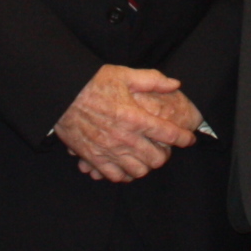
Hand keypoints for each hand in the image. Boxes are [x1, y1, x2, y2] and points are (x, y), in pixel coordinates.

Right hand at [53, 64, 194, 182]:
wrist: (61, 96)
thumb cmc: (93, 83)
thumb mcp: (124, 75)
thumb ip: (152, 80)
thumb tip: (175, 84)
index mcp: (135, 117)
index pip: (168, 134)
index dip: (184, 138)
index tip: (189, 139)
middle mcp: (124, 138)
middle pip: (156, 159)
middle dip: (165, 154)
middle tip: (163, 147)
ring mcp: (109, 151)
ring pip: (138, 171)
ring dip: (146, 165)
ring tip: (145, 156)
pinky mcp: (94, 159)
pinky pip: (116, 176)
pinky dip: (124, 174)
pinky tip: (126, 164)